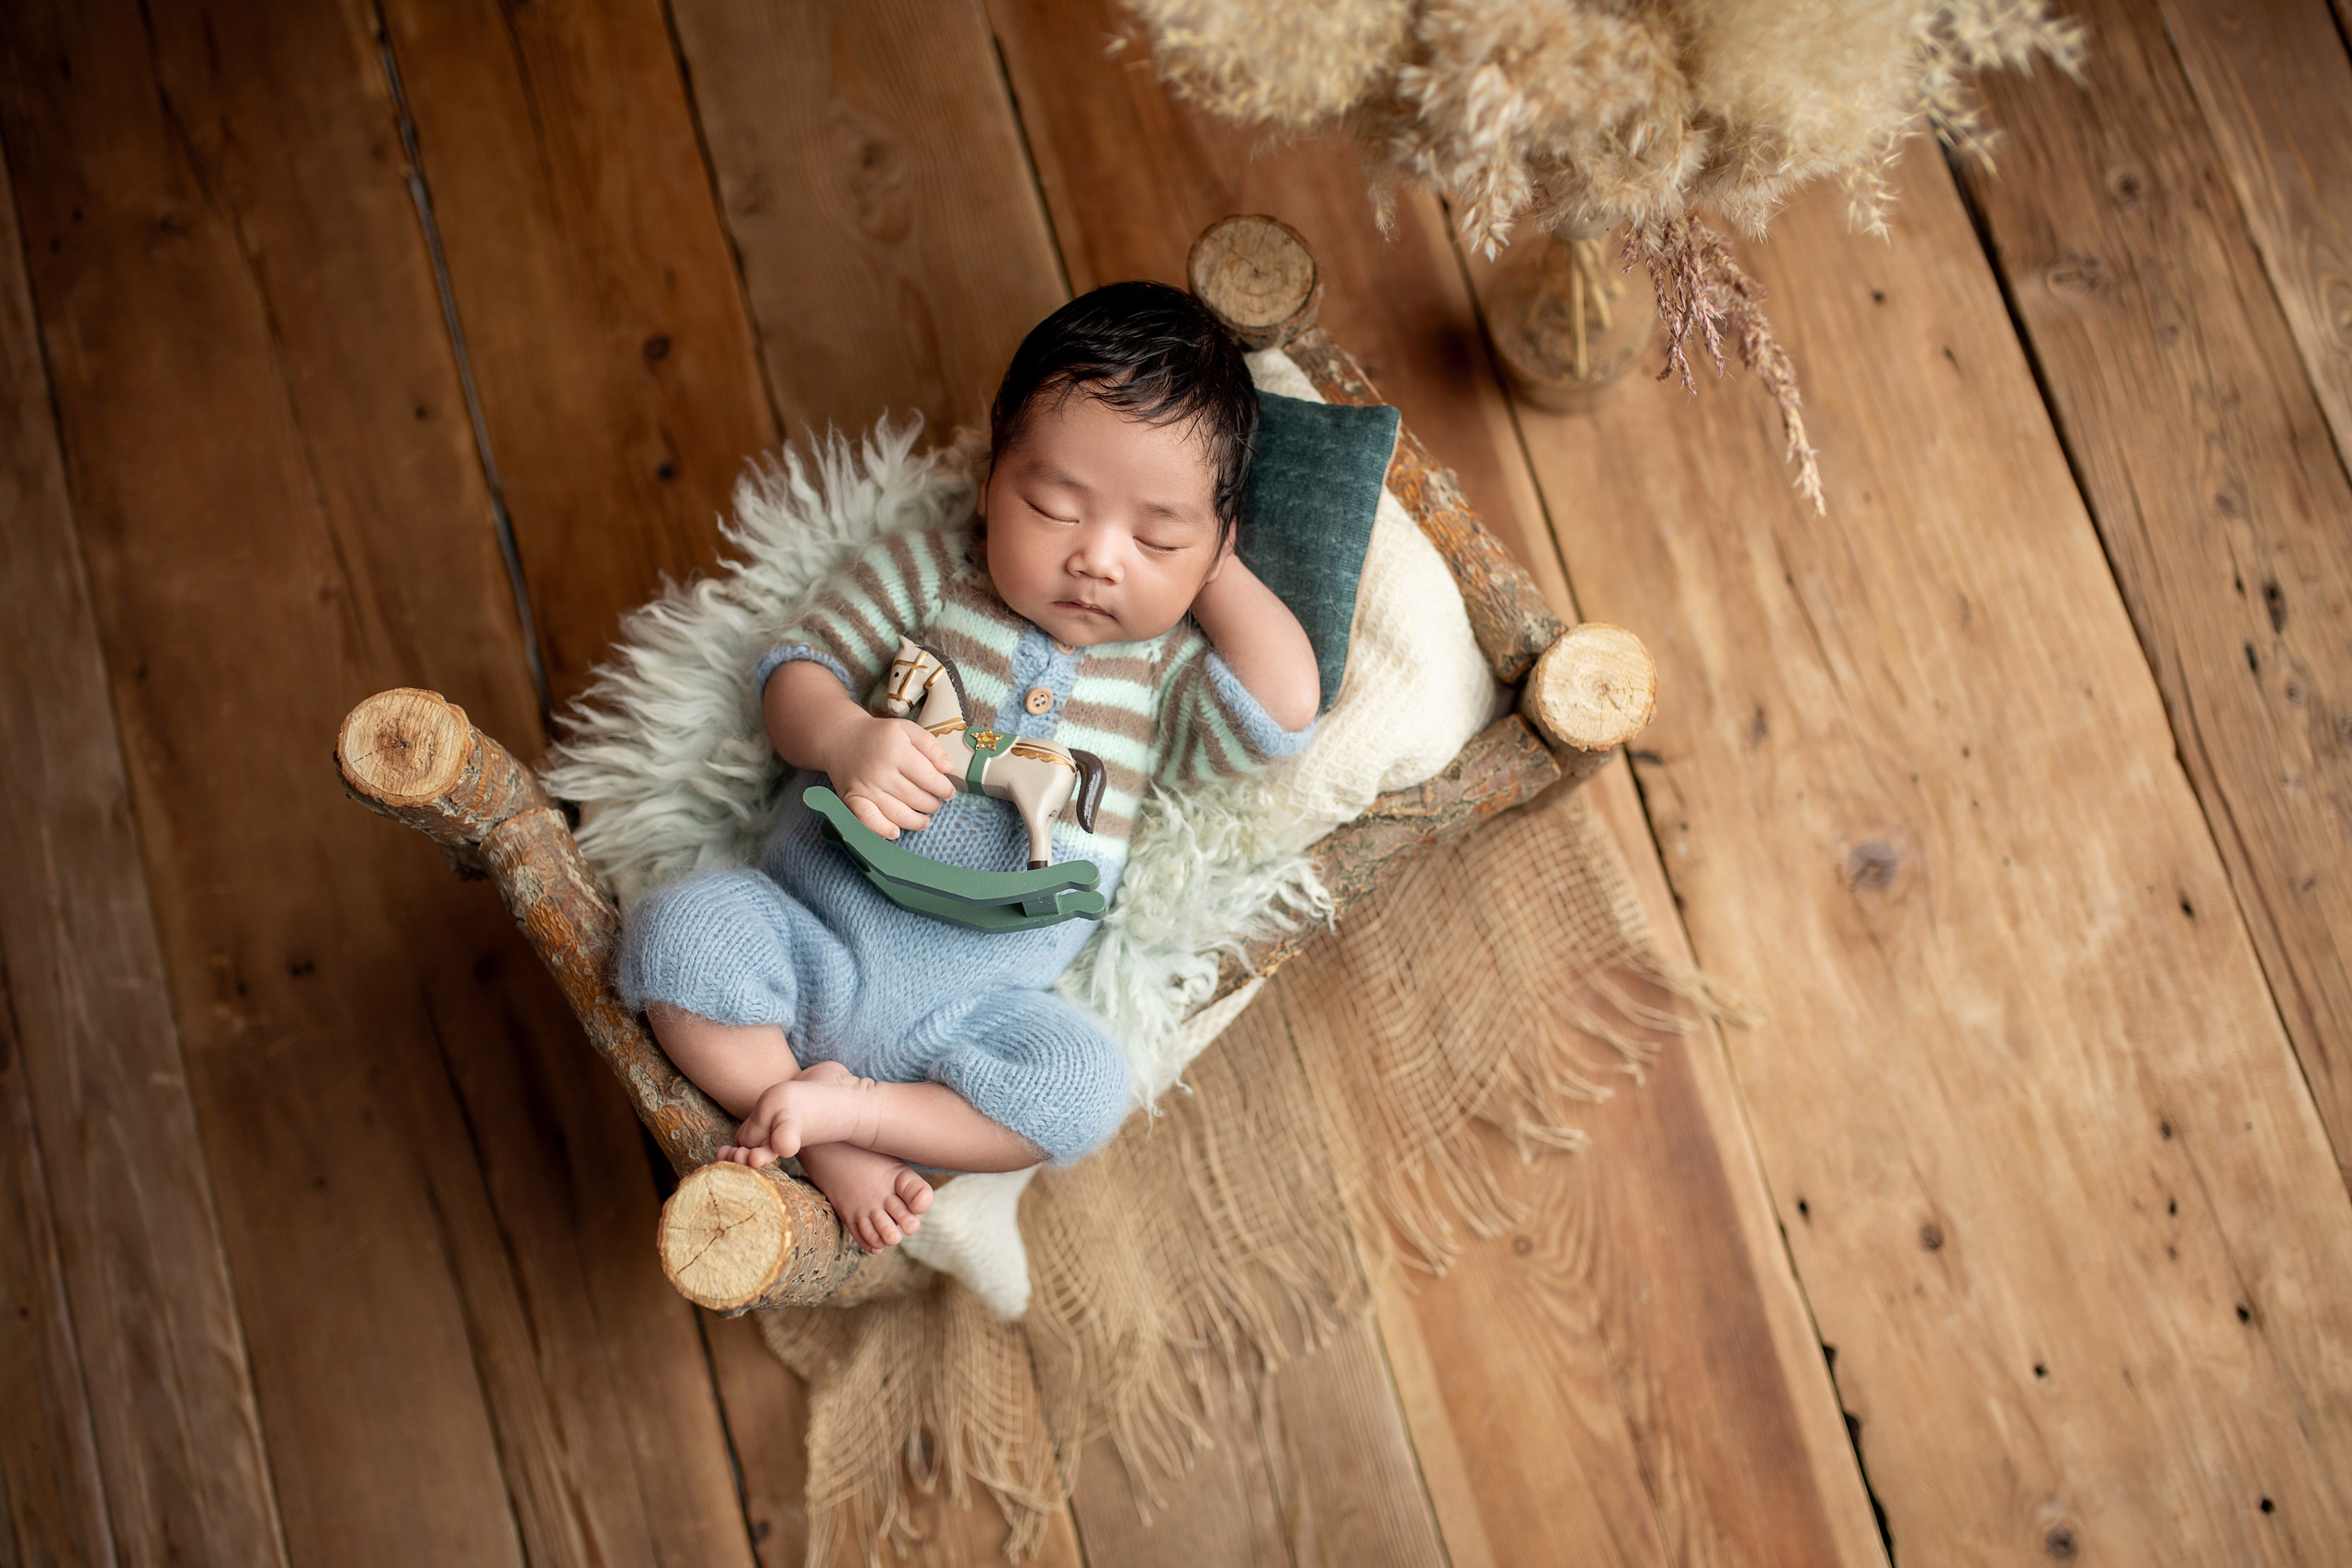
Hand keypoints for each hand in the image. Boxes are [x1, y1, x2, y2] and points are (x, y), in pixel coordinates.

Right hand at [823, 714, 958, 838]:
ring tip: (924, 820)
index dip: (944, 789)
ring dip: (916, 821)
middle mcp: (880, 771)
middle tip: (936, 803)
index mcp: (897, 751)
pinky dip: (882, 829)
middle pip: (916, 798)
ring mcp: (865, 787)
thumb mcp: (907, 729)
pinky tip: (895, 832)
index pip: (929, 778)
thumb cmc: (879, 736)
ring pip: (898, 813)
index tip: (948, 792)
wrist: (841, 738)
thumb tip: (948, 768)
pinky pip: (868, 820)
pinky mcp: (852, 799)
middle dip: (932, 805)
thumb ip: (931, 746)